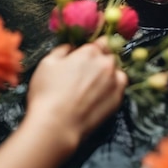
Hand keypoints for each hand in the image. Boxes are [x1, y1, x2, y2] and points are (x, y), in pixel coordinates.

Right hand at [24, 40, 126, 157]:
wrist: (56, 126)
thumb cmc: (47, 94)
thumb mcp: (47, 63)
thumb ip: (62, 50)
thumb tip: (71, 47)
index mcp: (90, 52)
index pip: (102, 41)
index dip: (96, 47)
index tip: (90, 54)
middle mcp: (106, 64)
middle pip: (109, 56)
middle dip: (101, 61)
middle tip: (88, 72)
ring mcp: (114, 81)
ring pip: (117, 71)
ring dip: (109, 74)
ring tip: (94, 86)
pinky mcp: (118, 99)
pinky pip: (119, 87)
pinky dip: (113, 87)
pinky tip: (99, 95)